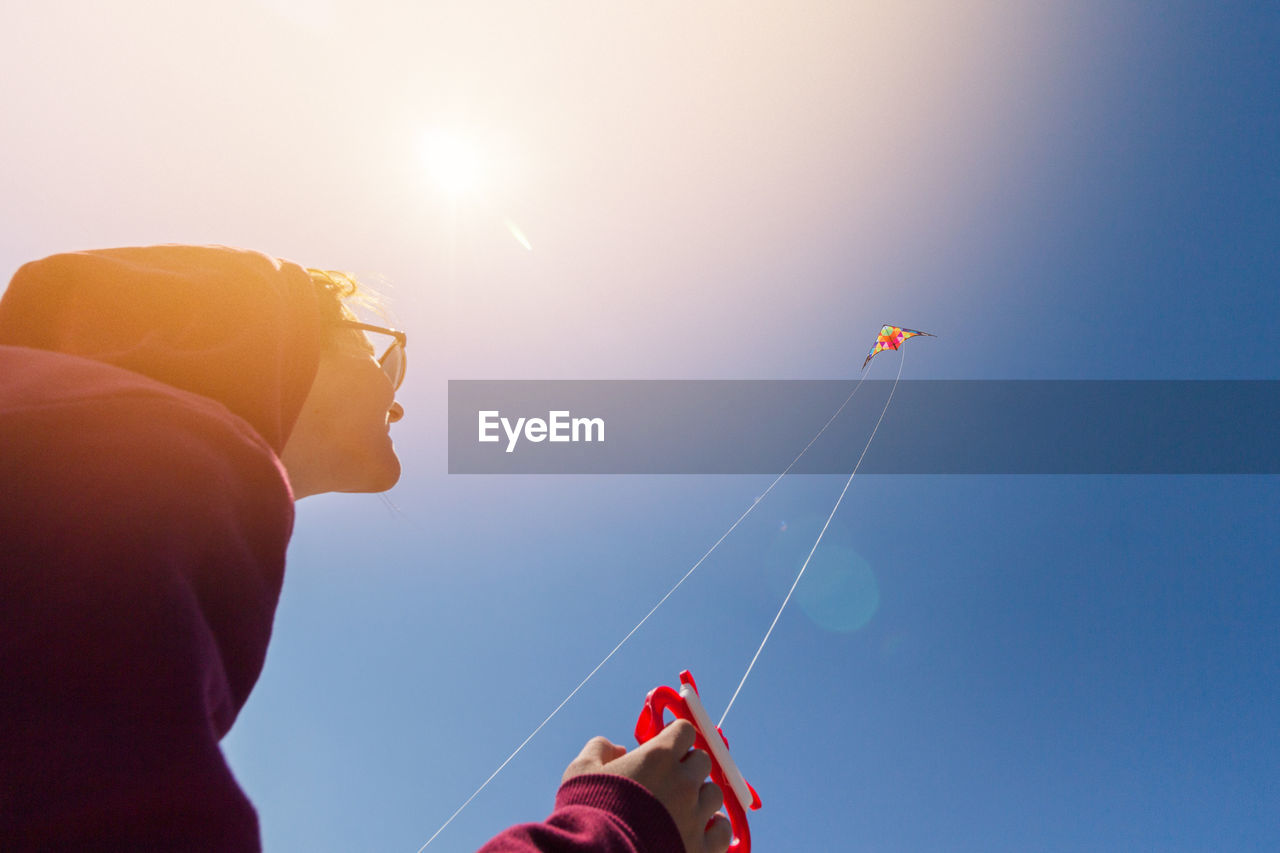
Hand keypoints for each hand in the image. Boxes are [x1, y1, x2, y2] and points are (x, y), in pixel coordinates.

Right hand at [563, 721, 732, 852]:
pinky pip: (723, 831)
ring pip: (714, 794)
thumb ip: (599, 750)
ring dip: (701, 796)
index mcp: (658, 757)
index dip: (675, 735)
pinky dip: (715, 828)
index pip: (684, 730)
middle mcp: (683, 782)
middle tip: (672, 777)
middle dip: (688, 765)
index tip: (668, 743)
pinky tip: (702, 830)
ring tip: (683, 807)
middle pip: (703, 760)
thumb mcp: (580, 771)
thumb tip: (616, 749)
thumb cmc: (586, 813)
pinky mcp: (701, 848)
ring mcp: (695, 816)